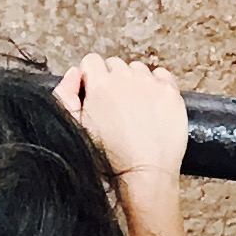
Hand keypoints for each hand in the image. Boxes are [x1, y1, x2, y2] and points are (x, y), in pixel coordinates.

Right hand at [58, 52, 187, 189]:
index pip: (91, 61)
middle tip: (115, 106)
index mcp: (100, 84)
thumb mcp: (75, 127)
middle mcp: (126, 78)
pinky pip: (162, 76)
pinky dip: (157, 86)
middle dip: (112, 80)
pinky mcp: (171, 93)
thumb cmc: (109, 158)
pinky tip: (152, 105)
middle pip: (115, 64)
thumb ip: (65, 95)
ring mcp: (151, 84)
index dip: (91, 78)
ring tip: (135, 109)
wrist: (144, 174)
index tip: (95, 93)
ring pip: (138, 70)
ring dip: (135, 83)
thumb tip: (73, 73)